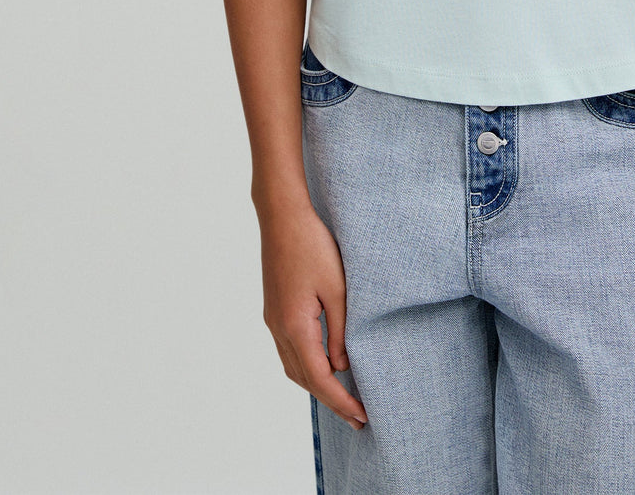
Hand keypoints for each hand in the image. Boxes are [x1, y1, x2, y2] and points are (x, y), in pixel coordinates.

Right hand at [258, 201, 368, 430]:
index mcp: (295, 327)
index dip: (341, 401)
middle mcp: (279, 329)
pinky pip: (289, 351)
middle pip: (304, 379)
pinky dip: (306, 367)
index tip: (362, 417)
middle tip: (357, 417)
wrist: (282, 217)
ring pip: (293, 367)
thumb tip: (342, 365)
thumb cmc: (313, 246)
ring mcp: (273, 320)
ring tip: (342, 397)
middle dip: (330, 400)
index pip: (320, 378)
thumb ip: (341, 330)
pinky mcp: (274, 310)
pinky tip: (323, 365)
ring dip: (316, 386)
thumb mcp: (337, 288)